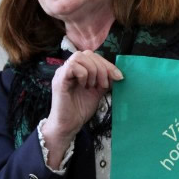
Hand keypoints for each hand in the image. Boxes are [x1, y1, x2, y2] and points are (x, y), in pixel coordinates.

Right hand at [41, 50, 122, 166]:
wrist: (70, 125)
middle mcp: (68, 68)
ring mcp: (62, 72)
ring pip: (79, 56)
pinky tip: (84, 86)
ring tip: (93, 86)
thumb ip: (105, 80)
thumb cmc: (81, 109)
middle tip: (105, 84)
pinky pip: (72, 66)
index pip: (93, 56)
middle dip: (102, 67)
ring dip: (92, 71)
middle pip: (87, 54)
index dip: (108, 64)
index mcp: (78, 69)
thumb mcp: (98, 91)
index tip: (118, 77)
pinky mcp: (59, 79)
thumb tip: (118, 73)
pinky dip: (83, 74)